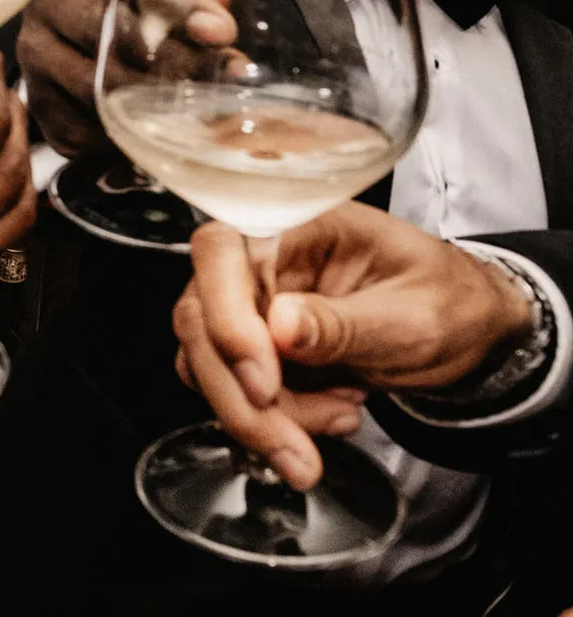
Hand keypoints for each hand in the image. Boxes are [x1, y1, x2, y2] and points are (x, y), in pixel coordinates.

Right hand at [17, 0, 237, 158]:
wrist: (80, 35)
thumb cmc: (135, 2)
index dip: (173, 1)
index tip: (221, 31)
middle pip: (100, 29)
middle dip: (170, 58)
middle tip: (220, 76)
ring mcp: (34, 50)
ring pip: (91, 83)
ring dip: (150, 100)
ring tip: (199, 105)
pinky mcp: (37, 98)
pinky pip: (79, 124)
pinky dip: (122, 132)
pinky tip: (156, 127)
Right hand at [172, 205, 534, 488]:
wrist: (469, 333)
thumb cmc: (448, 303)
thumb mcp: (414, 315)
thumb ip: (345, 323)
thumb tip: (279, 323)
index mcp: (297, 226)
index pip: (222, 252)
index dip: (227, 317)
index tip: (263, 382)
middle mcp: (261, 262)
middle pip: (202, 320)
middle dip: (241, 395)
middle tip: (293, 446)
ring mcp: (253, 307)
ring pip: (208, 365)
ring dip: (260, 417)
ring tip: (339, 420)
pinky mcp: (256, 350)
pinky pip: (233, 391)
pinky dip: (273, 422)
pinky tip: (331, 415)